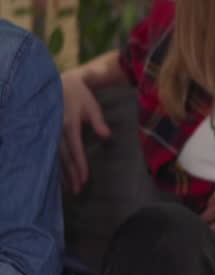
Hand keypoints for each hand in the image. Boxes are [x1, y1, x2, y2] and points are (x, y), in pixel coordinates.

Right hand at [60, 70, 110, 194]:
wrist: (59, 83)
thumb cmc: (79, 95)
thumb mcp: (91, 106)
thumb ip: (98, 122)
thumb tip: (107, 136)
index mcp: (69, 125)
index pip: (75, 150)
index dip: (80, 165)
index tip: (84, 179)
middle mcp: (56, 131)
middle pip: (64, 158)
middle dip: (71, 175)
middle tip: (77, 191)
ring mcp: (50, 132)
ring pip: (55, 157)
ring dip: (62, 173)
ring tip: (68, 188)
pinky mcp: (46, 132)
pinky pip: (51, 152)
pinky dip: (55, 165)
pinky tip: (58, 176)